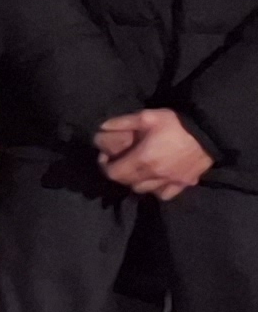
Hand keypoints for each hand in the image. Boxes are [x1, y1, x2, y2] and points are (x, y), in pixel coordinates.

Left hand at [99, 106, 216, 197]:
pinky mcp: (184, 184)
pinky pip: (164, 194)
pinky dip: (157, 189)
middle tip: (122, 161)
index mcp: (142, 160)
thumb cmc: (176, 124)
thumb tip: (102, 127)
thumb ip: (122, 122)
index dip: (105, 166)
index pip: (113, 173)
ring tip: (138, 170)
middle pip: (127, 183)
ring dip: (137, 182)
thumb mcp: (147, 117)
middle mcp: (154, 176)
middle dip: (120, 173)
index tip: (106, 156)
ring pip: (144, 190)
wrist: (209, 132)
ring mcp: (170, 182)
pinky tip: (157, 179)